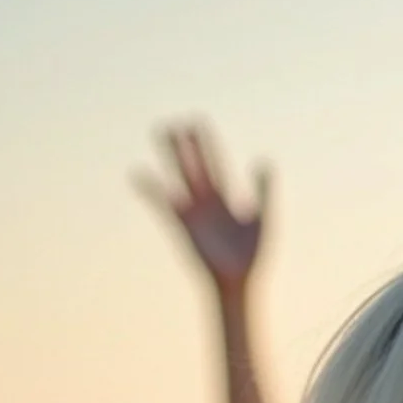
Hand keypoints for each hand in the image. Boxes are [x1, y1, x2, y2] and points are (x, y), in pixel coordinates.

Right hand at [137, 122, 268, 290]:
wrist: (238, 280)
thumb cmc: (252, 255)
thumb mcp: (262, 219)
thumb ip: (264, 191)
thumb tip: (264, 161)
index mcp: (225, 199)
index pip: (214, 163)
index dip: (207, 145)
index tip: (199, 122)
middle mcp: (207, 202)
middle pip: (195, 167)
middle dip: (187, 147)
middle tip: (177, 123)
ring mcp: (193, 211)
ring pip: (180, 178)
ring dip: (171, 157)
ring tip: (160, 134)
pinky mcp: (183, 224)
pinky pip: (164, 203)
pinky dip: (151, 189)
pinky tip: (138, 173)